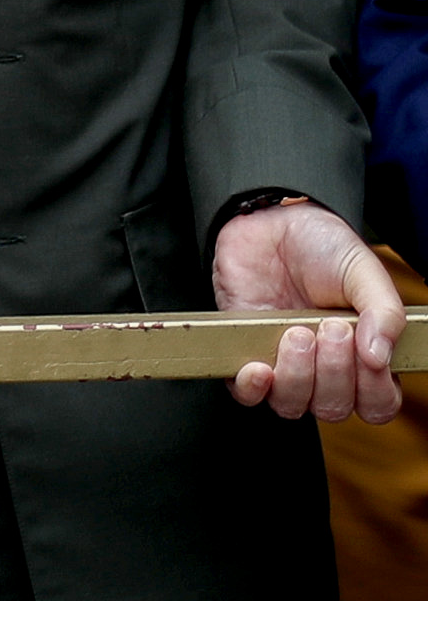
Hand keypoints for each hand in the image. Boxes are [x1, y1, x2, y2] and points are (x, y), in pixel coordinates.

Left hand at [216, 200, 408, 423]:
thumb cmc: (323, 249)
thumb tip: (380, 357)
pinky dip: (252, 390)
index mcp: (365, 358)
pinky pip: (246, 395)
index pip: (377, 404)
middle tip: (330, 326)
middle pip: (334, 408)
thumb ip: (384, 312)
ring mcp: (285, 364)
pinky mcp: (247, 353)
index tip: (366, 351)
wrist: (271, 222)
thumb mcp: (365, 273)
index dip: (373, 389)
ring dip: (297, 375)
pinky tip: (258, 368)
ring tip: (297, 332)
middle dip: (334, 372)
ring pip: (293, 405)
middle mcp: (325, 370)